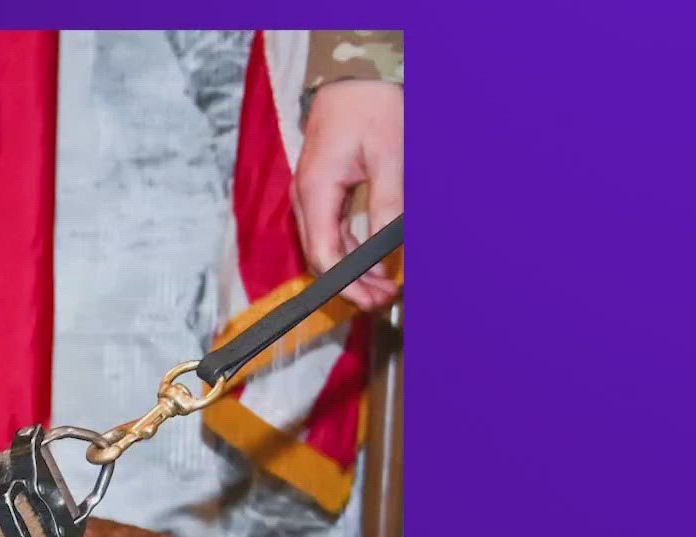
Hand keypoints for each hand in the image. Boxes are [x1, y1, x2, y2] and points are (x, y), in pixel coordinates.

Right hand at [292, 80, 402, 310]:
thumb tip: (385, 258)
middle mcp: (305, 197)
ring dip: (352, 269)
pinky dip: (350, 250)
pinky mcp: (320, 192)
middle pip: (320, 256)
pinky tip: (372, 259)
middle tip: (387, 299)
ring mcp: (310, 195)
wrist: (353, 78)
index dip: (346, 284)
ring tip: (383, 286)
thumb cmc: (371, 108)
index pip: (323, 254)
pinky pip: (330, 231)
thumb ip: (387, 207)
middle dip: (352, 283)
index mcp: (315, 190)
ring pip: (325, 247)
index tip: (373, 300)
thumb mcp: (390, 157)